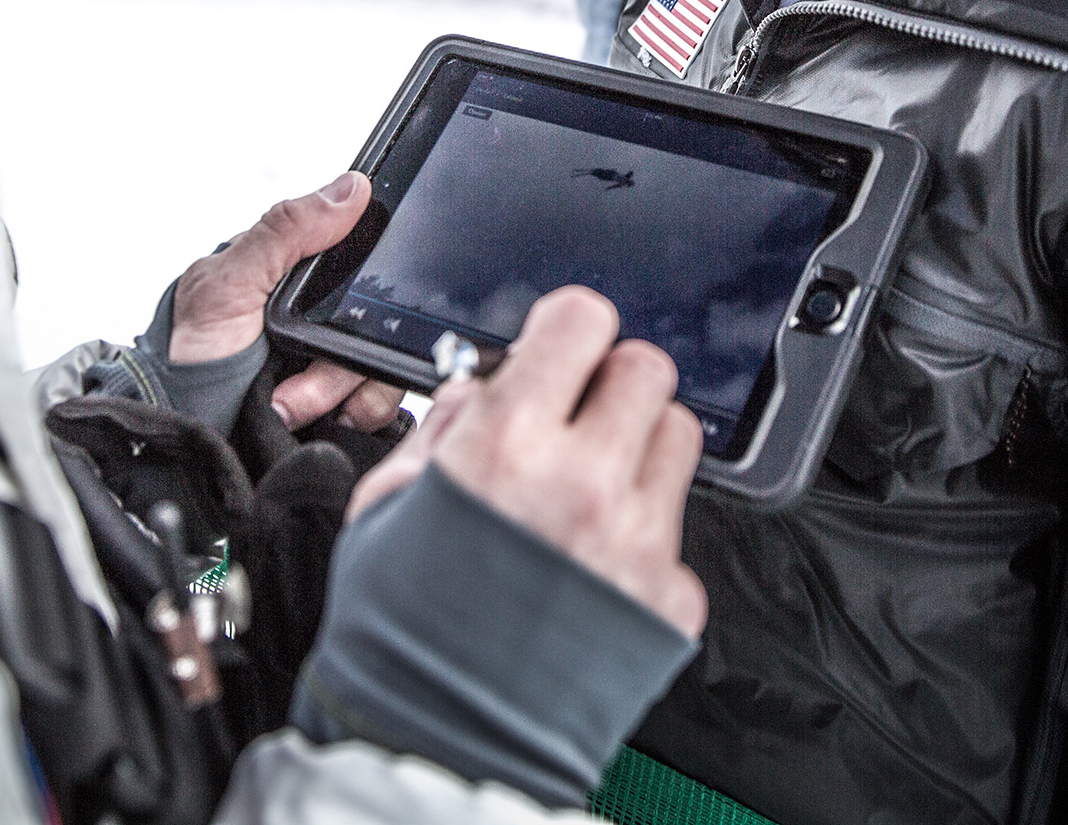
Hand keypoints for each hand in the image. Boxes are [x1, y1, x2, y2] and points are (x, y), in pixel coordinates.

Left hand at [166, 172, 406, 431]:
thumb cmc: (187, 359)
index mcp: (298, 272)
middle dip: (341, 358)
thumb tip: (349, 188)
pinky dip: (358, 414)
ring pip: (384, 362)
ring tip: (290, 405)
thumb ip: (282, 231)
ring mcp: (336, 360)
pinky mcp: (345, 401)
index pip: (363, 254)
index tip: (351, 299)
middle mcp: (323, 313)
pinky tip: (321, 418)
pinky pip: (385, 402)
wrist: (182, 440)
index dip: (371, 273)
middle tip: (294, 381)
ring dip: (341, 391)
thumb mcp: (226, 284)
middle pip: (381, 316)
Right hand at [354, 286, 706, 637]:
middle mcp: (585, 482)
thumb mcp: (385, 509)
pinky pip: (680, 534)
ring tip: (592, 490)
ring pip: (681, 438)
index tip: (559, 351)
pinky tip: (596, 568)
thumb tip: (476, 388)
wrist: (440, 746)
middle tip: (576, 421)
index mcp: (508, 444)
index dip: (568, 331)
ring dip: (640, 448)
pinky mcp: (672, 598)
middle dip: (608, 385)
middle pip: (648, 369)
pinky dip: (645, 541)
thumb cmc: (400, 636)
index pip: (583, 320)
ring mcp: (639, 542)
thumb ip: (439, 431)